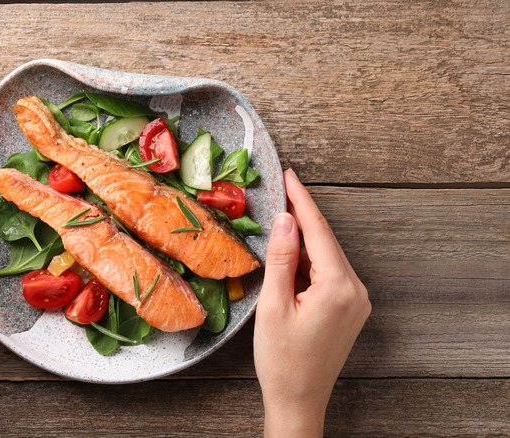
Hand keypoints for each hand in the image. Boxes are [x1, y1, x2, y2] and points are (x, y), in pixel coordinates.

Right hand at [253, 169, 370, 436]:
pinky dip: (309, 263)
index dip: (302, 200)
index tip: (289, 175)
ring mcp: (356, 301)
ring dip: (302, 243)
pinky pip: (329, 274)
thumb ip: (281, 260)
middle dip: (301, 218)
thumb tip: (285, 220)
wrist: (298, 400)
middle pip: (325, 242)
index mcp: (339, 287)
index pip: (318, 232)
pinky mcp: (350, 310)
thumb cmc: (282, 360)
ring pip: (327, 257)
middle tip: (279, 193)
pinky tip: (289, 260)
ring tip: (277, 230)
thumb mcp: (273, 306)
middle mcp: (356, 290)